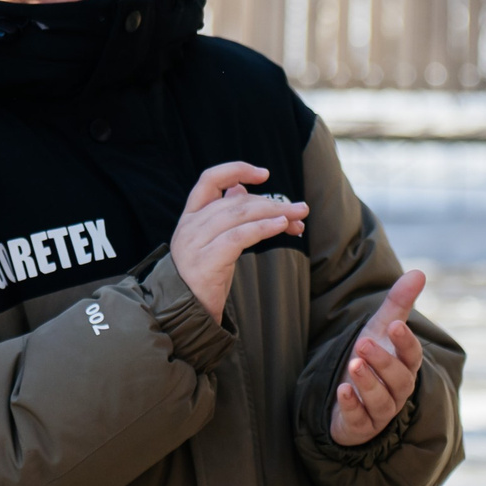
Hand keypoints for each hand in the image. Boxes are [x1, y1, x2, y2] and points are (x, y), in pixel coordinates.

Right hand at [169, 162, 305, 322]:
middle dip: (271, 203)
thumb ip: (224, 216)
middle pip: (235, 202)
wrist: (186, 314)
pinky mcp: (206, 262)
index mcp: (190, 217)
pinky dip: (262, 228)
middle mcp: (189, 226)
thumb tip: (240, 189)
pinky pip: (239, 237)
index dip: (236, 170)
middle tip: (300, 209)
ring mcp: (195, 243)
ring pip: (240, 216)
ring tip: (299, 216)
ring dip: (275, 213)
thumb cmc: (204, 277)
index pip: (209, 180)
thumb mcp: (212, 241)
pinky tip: (281, 227)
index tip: (264, 174)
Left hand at [329, 271, 427, 446]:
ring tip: (353, 364)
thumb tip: (420, 272)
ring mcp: (380, 410)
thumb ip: (398, 303)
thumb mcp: (379, 329)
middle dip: (383, 361)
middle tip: (363, 343)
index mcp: (405, 366)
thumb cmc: (371, 358)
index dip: (405, 342)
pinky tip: (342, 391)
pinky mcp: (360, 425)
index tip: (395, 325)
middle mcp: (397, 390)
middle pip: (398, 378)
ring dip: (367, 382)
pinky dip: (351, 405)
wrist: (349, 396)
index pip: (412, 356)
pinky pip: (359, 418)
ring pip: (381, 400)